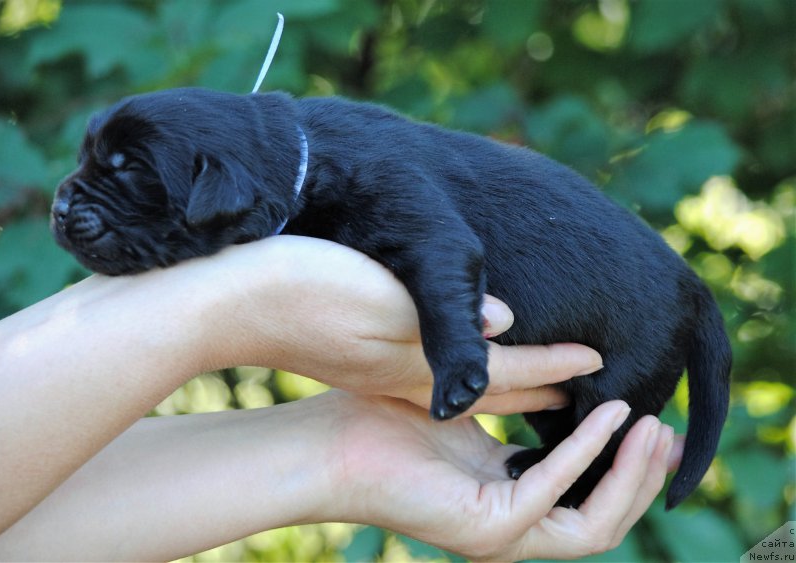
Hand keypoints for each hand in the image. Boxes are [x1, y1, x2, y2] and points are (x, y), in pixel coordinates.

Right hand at [192, 236, 602, 413]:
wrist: (227, 302)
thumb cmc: (299, 287)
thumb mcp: (375, 292)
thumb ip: (443, 315)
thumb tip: (504, 323)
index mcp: (415, 357)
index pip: (504, 363)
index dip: (554, 362)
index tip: (599, 361)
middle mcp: (404, 374)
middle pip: (490, 388)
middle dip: (540, 391)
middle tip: (586, 400)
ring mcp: (380, 372)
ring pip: (463, 390)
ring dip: (508, 390)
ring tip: (542, 393)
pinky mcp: (359, 363)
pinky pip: (431, 383)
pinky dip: (467, 383)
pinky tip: (466, 377)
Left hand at [326, 391, 680, 560]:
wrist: (331, 442)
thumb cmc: (391, 419)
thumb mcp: (477, 408)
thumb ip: (524, 402)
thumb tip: (568, 377)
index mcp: (509, 498)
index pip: (587, 498)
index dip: (626, 466)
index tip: (650, 422)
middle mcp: (511, 526)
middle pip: (605, 519)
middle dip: (643, 476)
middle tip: (668, 429)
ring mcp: (499, 536)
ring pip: (596, 527)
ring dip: (630, 476)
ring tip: (652, 426)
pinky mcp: (484, 529)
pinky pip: (554, 494)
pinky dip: (586, 455)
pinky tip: (607, 418)